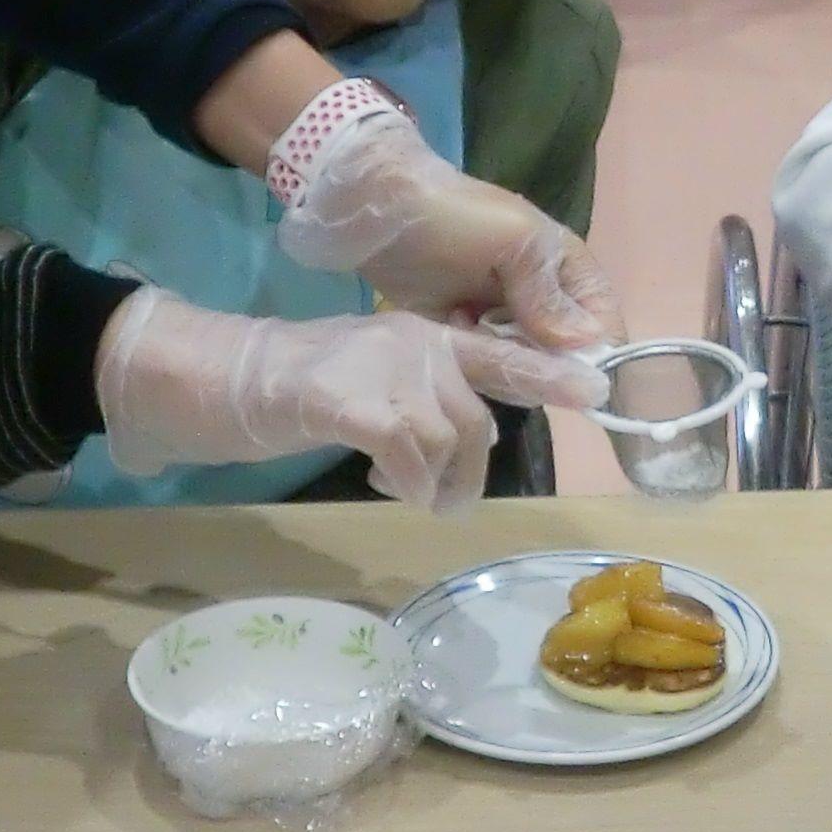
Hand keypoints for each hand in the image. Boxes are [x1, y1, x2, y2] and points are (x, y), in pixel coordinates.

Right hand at [95, 292, 604, 512]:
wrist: (231, 375)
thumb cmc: (304, 386)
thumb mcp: (379, 379)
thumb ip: (428, 397)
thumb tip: (469, 440)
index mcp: (426, 335)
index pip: (502, 352)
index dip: (551, 373)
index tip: (600, 389)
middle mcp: (417, 342)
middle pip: (477, 423)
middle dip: (465, 474)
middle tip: (435, 496)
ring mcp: (387, 368)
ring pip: (449, 443)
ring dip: (432, 484)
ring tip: (399, 486)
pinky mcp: (354, 401)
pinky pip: (410, 454)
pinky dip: (407, 481)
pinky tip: (386, 482)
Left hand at [278, 109, 623, 352]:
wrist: (378, 208)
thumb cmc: (455, 216)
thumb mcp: (513, 242)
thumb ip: (548, 293)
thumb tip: (587, 344)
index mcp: (565, 266)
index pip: (602, 321)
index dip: (598, 354)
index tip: (580, 381)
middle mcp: (540, 295)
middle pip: (564, 351)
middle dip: (544, 362)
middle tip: (510, 351)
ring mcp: (500, 315)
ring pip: (524, 361)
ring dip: (505, 359)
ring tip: (475, 333)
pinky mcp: (464, 328)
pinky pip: (485, 360)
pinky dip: (475, 358)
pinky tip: (453, 336)